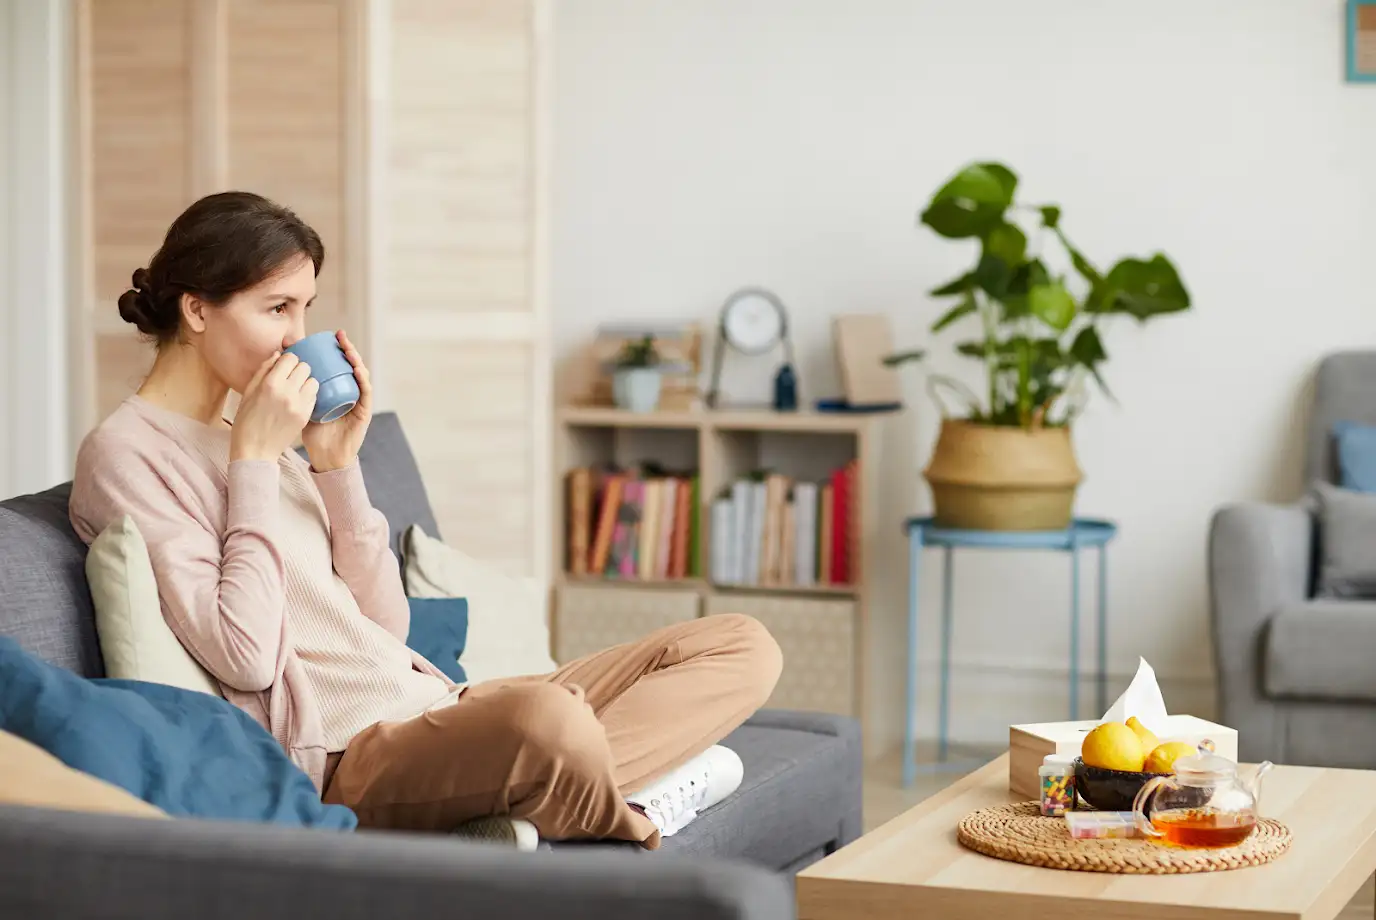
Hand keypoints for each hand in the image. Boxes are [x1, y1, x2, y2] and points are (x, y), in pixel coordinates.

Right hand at [229, 352, 317, 462]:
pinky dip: (308, 396)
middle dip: (298, 369)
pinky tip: (298, 401)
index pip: (291, 358)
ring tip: (295, 389)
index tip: (283, 366)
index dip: (287, 360)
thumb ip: (264, 370)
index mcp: (270, 384)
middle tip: (290, 378)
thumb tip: (278, 354)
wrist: (255, 450)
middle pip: (305, 367)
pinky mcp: (305, 416)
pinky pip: (314, 397)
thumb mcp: (248, 392)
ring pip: (313, 381)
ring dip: (305, 382)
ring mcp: (298, 405)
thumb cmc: (246, 421)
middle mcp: (287, 392)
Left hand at [300, 330, 373, 471]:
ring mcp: (358, 401)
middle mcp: (349, 392)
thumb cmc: (313, 434)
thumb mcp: (300, 406)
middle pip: (349, 366)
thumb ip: (293, 389)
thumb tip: (276, 366)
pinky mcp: (364, 411)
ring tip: (348, 348)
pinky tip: (357, 369)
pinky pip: (365, 391)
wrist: (326, 457)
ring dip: (356, 359)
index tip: (325, 337)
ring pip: (360, 375)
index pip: (337, 366)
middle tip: (338, 335)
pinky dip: (363, 379)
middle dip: (345, 348)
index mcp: (335, 390)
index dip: (333, 350)